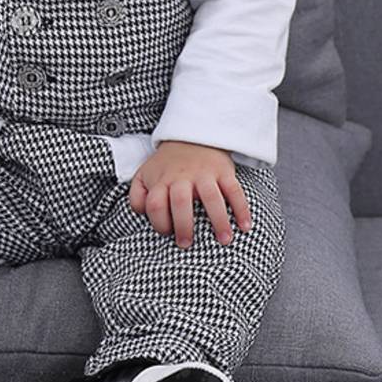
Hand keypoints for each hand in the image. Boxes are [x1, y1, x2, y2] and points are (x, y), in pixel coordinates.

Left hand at [129, 140, 252, 246]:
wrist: (191, 136)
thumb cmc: (166, 166)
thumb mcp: (144, 175)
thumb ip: (137, 196)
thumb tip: (141, 215)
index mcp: (161, 180)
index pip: (154, 205)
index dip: (159, 223)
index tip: (168, 233)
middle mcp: (181, 177)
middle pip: (180, 202)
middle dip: (183, 226)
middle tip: (186, 244)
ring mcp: (204, 173)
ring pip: (211, 198)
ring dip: (219, 221)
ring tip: (224, 241)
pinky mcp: (223, 171)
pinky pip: (235, 191)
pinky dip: (242, 209)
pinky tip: (245, 226)